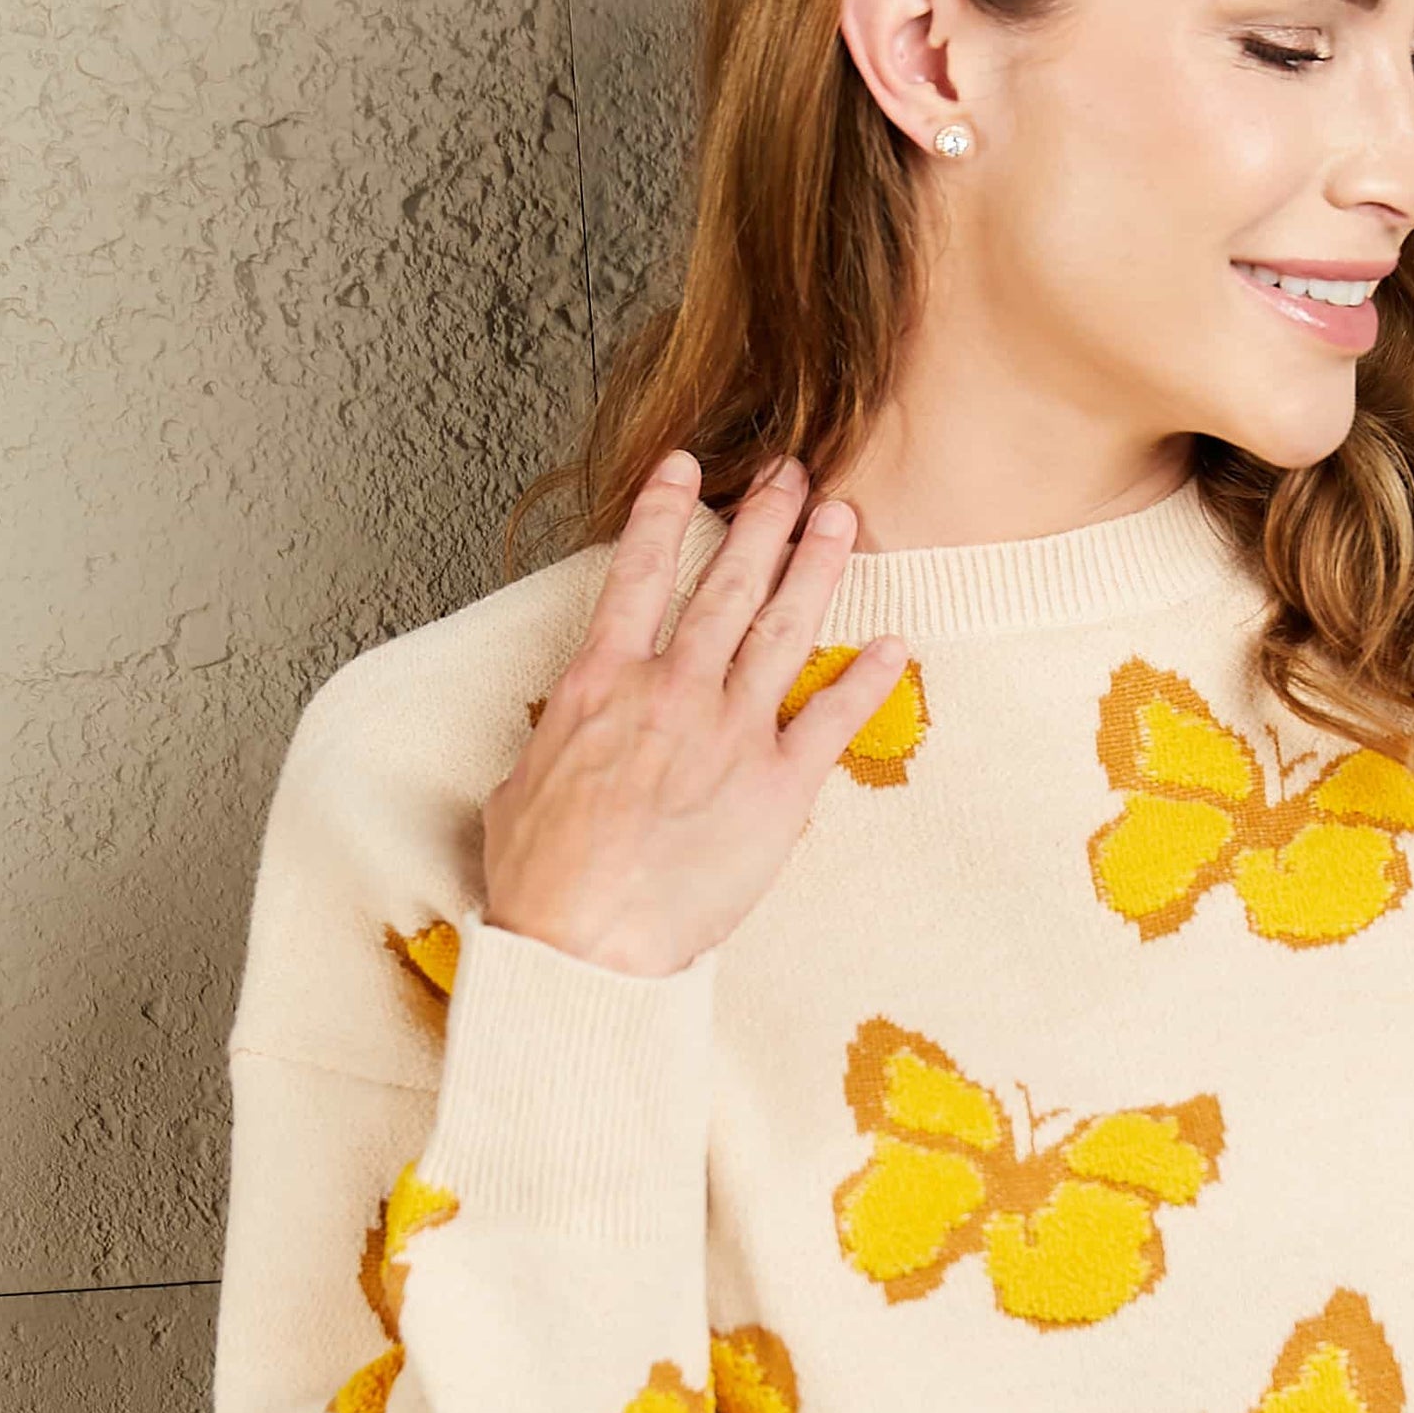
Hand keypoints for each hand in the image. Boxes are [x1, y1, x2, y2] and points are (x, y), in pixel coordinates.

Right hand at [481, 449, 908, 976]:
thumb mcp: (521, 786)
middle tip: (790, 474)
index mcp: (601, 683)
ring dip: (816, 565)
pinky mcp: (777, 787)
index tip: (686, 468)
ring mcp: (729, 733)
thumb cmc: (543, 879)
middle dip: (762, 518)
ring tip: (841, 518)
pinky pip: (833, 718)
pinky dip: (866, 678)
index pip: (639, 573)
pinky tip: (892, 645)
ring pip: (784, 627)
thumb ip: (556, 740)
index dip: (664, 512)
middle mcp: (671, 690)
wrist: (582, 944)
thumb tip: (563, 733)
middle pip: (727, 583)